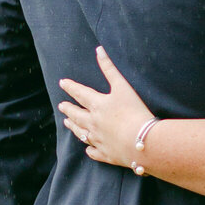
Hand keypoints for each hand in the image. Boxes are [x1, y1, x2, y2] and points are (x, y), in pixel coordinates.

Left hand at [58, 47, 154, 167]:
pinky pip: (94, 152)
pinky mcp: (107, 154)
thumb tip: (99, 50)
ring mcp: (99, 140)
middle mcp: (93, 123)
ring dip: (74, 127)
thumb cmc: (134, 112)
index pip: (79, 93)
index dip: (70, 87)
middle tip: (61, 106)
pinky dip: (90, 150)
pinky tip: (88, 149)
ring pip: (81, 133)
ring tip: (68, 123)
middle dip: (68, 109)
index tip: (62, 83)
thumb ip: (110, 68)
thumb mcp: (123, 87)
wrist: (143, 141)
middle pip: (77, 115)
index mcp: (97, 105)